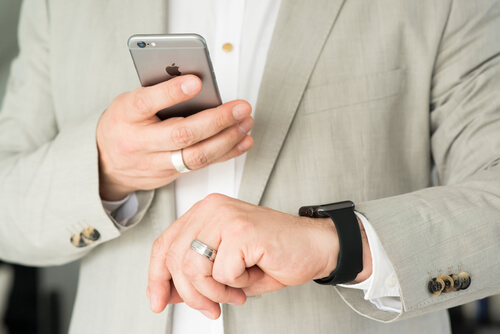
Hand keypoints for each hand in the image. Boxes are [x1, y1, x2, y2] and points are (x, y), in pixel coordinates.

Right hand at [96, 75, 253, 199]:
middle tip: (241, 107)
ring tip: (246, 122)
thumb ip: (158, 94)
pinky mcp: (168, 176)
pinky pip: (201, 166)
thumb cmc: (124, 124)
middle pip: (181, 134)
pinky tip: (242, 141)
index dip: (172, 92)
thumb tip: (198, 83)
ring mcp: (154, 163)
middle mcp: (139, 142)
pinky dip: (226, 153)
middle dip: (217, 120)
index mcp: (126, 115)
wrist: (106, 164)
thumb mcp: (130, 101)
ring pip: (195, 156)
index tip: (197, 81)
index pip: (146, 103)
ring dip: (227, 139)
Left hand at [147, 194, 346, 318]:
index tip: (158, 300)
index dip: (156, 276)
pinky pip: (222, 272)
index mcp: (205, 211)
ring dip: (214, 292)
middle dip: (190, 294)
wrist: (315, 247)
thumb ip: (194, 274)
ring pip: (193, 268)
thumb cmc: (274, 254)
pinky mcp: (242, 230)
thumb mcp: (224, 266)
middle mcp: (212, 208)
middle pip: (173, 258)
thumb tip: (164, 291)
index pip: (164, 243)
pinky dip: (236, 285)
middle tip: (210, 306)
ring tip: (235, 291)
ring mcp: (226, 216)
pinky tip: (251, 277)